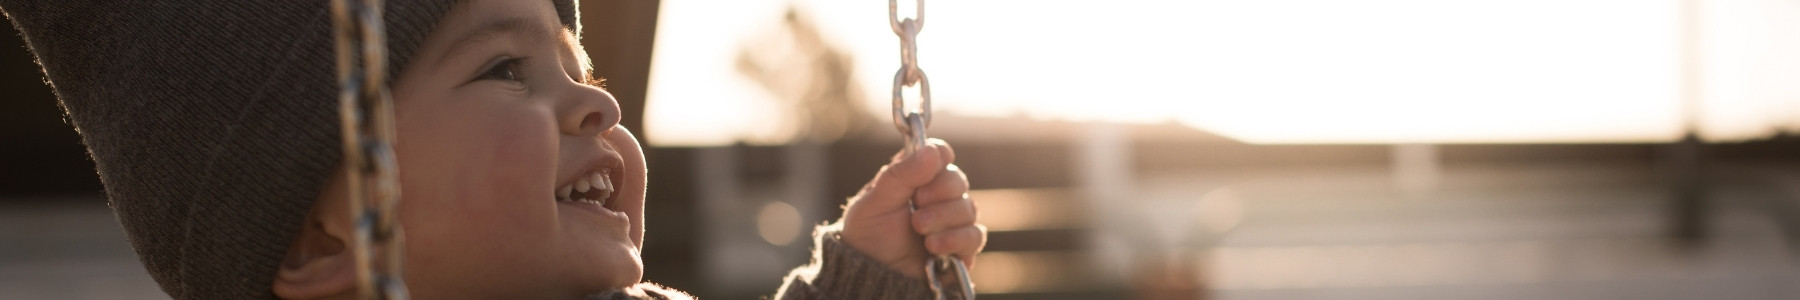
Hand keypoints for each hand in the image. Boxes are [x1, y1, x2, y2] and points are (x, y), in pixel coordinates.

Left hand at [839, 139, 986, 278]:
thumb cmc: (868, 233)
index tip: (929, 165)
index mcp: (916, 177)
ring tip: (919, 229)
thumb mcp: (875, 200)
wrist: (870, 274)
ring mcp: (951, 222)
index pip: (941, 155)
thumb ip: (902, 173)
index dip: (939, 157)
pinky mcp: (961, 248)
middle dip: (938, 193)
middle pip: (958, 180)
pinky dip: (955, 239)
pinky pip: (975, 236)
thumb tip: (934, 151)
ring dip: (942, 218)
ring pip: (969, 208)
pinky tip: (933, 247)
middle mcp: (938, 196)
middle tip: (916, 204)